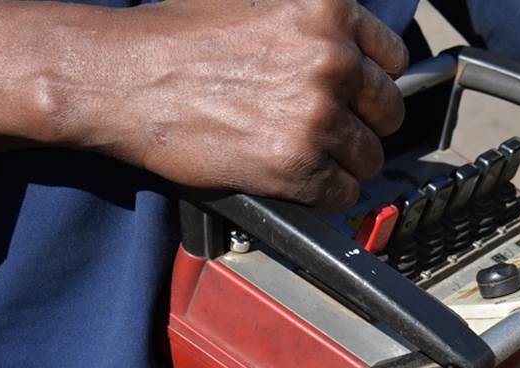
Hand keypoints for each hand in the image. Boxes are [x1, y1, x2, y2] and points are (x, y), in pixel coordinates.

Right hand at [0, 0, 406, 211]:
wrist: (127, 78)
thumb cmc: (178, 39)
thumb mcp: (257, 1)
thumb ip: (312, 25)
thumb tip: (349, 53)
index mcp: (328, 10)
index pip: (392, 58)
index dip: (373, 82)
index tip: (360, 98)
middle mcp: (332, 59)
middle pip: (388, 111)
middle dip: (364, 125)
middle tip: (336, 133)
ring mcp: (318, 114)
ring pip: (369, 157)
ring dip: (347, 164)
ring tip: (313, 160)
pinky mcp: (298, 164)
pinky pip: (343, 193)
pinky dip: (327, 195)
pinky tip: (301, 184)